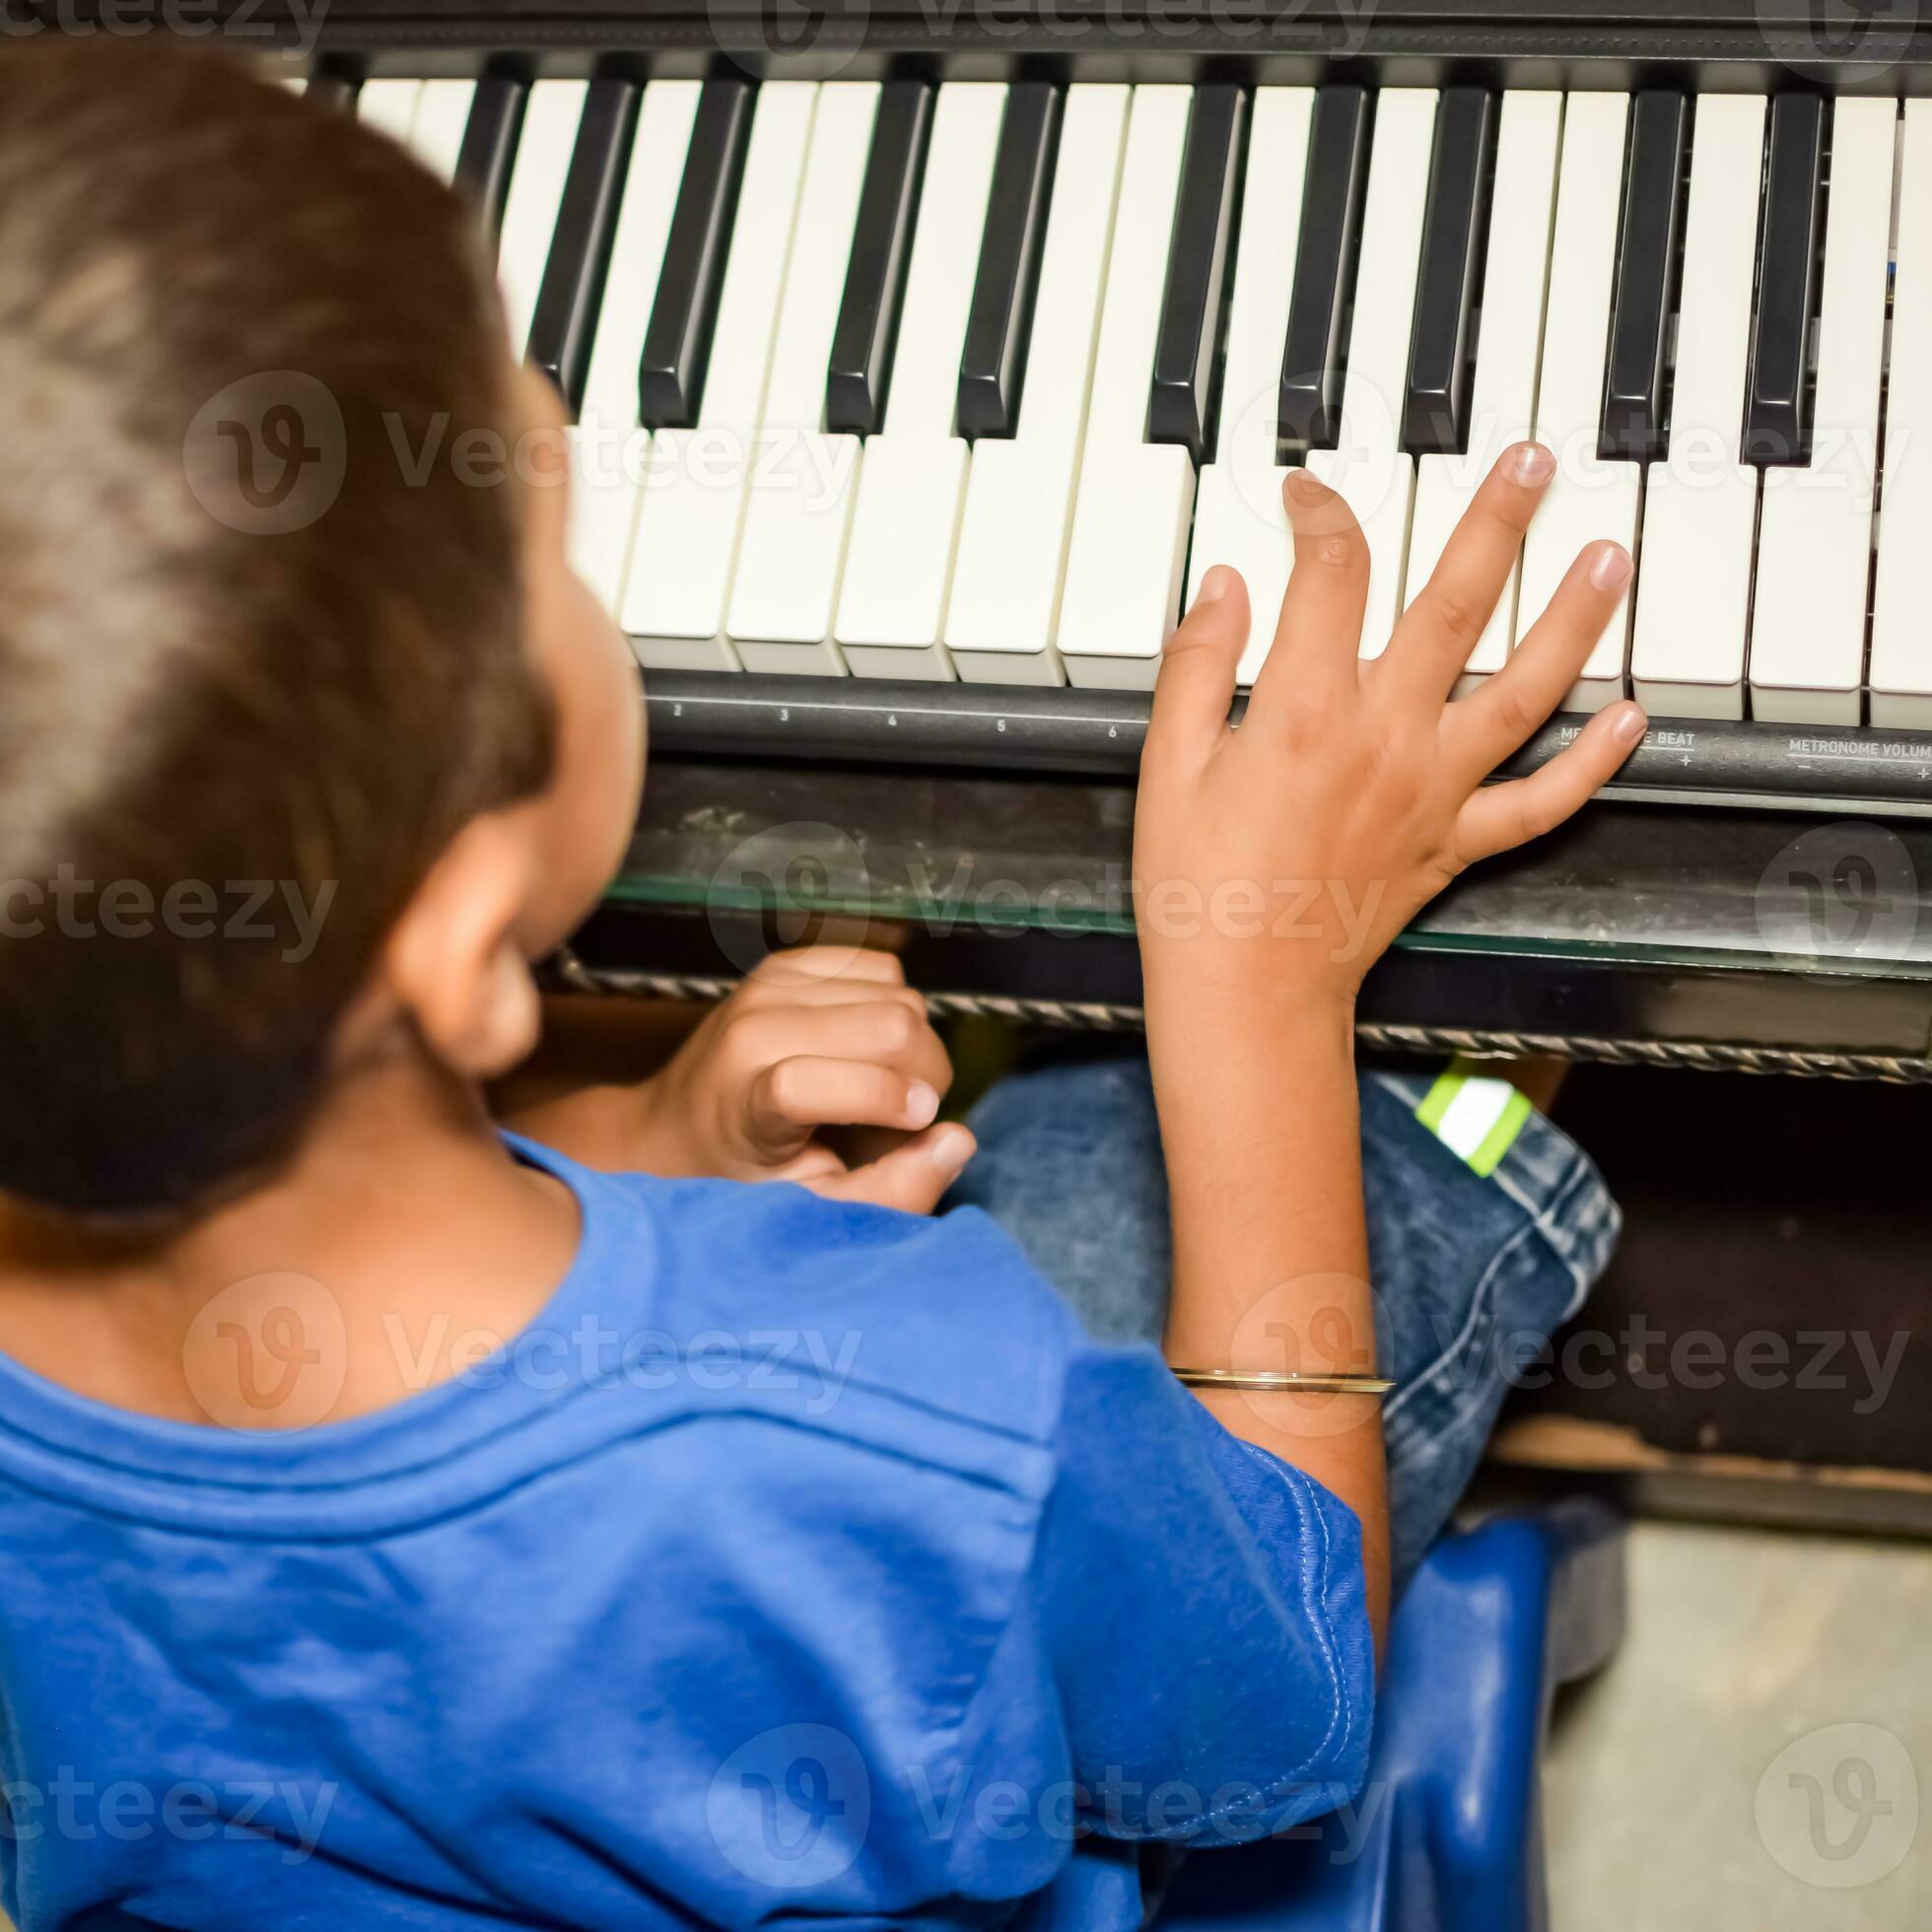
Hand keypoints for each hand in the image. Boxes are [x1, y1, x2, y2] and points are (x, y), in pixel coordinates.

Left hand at [629, 945, 973, 1210]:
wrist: (673, 1128)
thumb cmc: (744, 1180)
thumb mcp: (809, 1210)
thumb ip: (889, 1191)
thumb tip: (958, 1140)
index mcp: (743, 1102)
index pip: (814, 1080)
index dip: (883, 1101)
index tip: (919, 1124)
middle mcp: (752, 1028)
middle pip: (893, 1024)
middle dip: (926, 1075)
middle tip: (909, 1116)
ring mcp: (768, 986)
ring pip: (899, 994)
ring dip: (913, 1044)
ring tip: (883, 1083)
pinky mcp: (788, 963)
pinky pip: (883, 967)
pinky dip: (894, 1006)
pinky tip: (868, 1046)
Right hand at [1133, 443, 1644, 1024]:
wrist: (1245, 988)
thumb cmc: (1199, 886)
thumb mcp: (1167, 764)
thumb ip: (1197, 665)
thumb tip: (1224, 586)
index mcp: (1304, 709)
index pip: (1331, 575)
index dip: (1323, 516)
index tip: (1310, 496)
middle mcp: (1384, 738)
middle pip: (1456, 605)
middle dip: (1498, 522)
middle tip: (1533, 463)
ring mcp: (1431, 791)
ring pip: (1525, 691)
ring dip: (1573, 619)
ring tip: (1610, 556)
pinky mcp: (1453, 843)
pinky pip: (1539, 803)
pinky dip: (1592, 763)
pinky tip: (1631, 720)